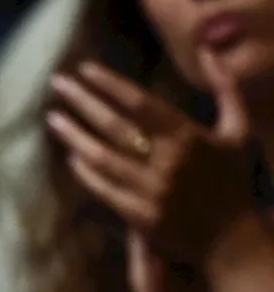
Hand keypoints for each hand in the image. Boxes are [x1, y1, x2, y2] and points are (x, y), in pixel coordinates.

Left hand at [47, 53, 254, 262]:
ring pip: (104, 159)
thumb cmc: (232, 180)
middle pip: (115, 126)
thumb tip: (208, 52)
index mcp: (188, 135)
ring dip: (75, 137)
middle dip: (83, 103)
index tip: (84, 71)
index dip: (110, 85)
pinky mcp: (140, 217)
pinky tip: (71, 158)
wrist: (231, 239)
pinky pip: (105, 191)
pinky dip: (86, 174)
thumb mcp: (237, 129)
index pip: (141, 103)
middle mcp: (167, 161)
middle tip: (57, 85)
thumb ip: (225, 87)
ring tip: (54, 120)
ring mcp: (151, 191)